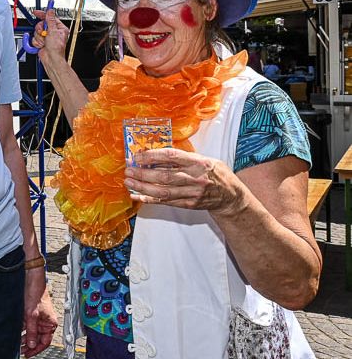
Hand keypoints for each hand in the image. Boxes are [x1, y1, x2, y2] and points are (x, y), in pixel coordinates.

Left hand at [21, 271, 55, 356]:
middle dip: (29, 345)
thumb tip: (31, 343)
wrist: (31, 280)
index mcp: (50, 324)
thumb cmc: (36, 293)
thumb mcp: (32, 315)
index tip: (28, 354)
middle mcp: (45, 322)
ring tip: (18, 344)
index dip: (36, 349)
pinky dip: (23, 331)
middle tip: (21, 351)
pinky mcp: (31, 314)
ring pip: (32, 333)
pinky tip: (17, 334)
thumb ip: (31, 330)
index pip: (44, 342)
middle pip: (38, 338)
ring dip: (25, 338)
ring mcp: (38, 318)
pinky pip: (27, 326)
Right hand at [31, 8, 67, 61]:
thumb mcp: (53, 31)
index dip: (42, 15)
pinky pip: (34, 38)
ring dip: (39, 38)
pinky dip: (37, 42)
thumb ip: (50, 20)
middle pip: (41, 25)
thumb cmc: (56, 48)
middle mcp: (53, 32)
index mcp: (59, 28)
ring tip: (44, 42)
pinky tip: (42, 45)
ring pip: (37, 32)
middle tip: (44, 34)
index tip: (36, 12)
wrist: (51, 59)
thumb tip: (50, 11)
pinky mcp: (41, 42)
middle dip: (41, 30)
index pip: (49, 18)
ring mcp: (46, 37)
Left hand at [125, 148, 244, 213]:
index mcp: (198, 163)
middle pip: (164, 176)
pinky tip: (137, 196)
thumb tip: (156, 154)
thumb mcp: (204, 159)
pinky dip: (149, 199)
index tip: (138, 156)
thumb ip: (183, 157)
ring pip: (162, 191)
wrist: (231, 196)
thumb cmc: (215, 173)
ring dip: (142, 187)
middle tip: (128, 170)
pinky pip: (166, 202)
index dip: (152, 156)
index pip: (172, 156)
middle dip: (143, 173)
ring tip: (129, 181)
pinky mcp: (188, 204)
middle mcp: (195, 178)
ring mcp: (191, 193)